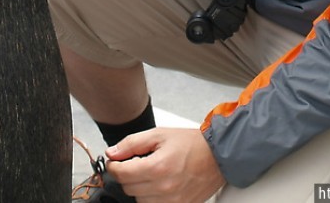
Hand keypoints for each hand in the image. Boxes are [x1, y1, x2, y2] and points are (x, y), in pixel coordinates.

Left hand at [106, 128, 224, 202]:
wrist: (217, 156)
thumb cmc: (190, 143)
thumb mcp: (159, 134)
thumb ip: (132, 143)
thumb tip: (112, 153)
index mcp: (157, 167)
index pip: (121, 174)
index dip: (114, 166)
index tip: (114, 161)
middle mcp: (163, 188)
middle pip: (128, 188)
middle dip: (128, 174)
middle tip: (137, 163)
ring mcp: (172, 202)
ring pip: (139, 200)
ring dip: (140, 187)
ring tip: (152, 172)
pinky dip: (152, 197)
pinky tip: (159, 184)